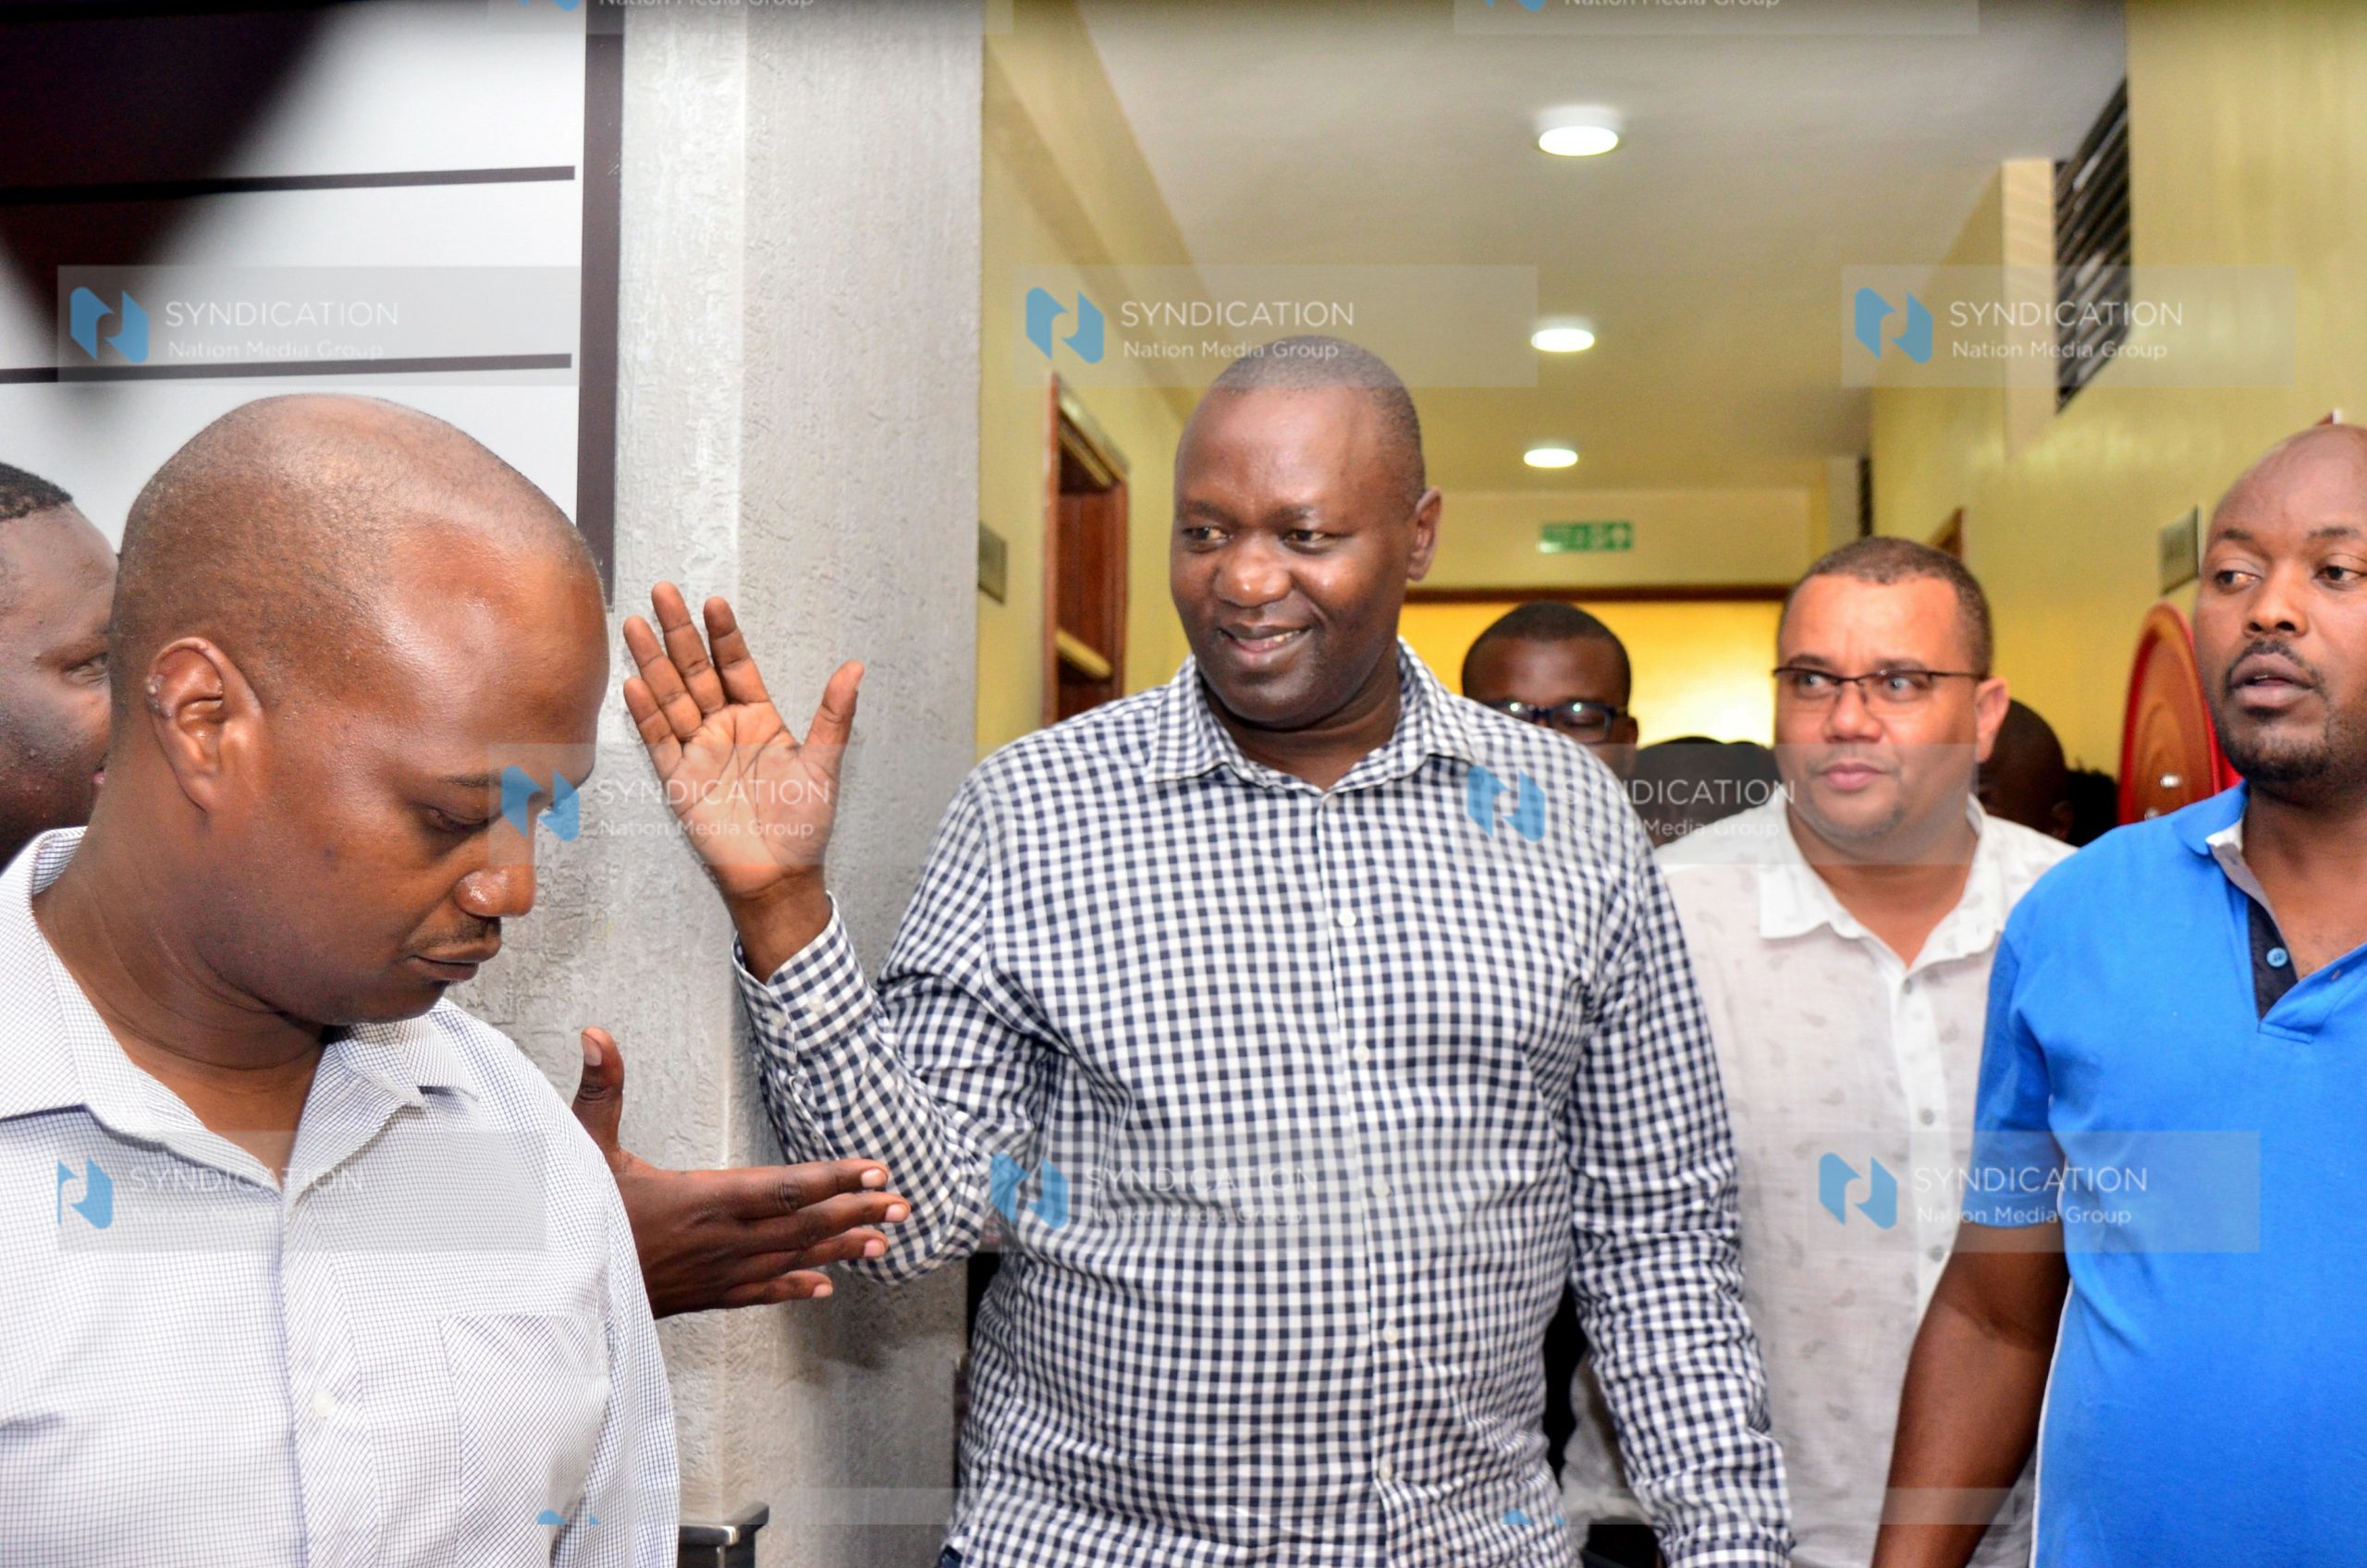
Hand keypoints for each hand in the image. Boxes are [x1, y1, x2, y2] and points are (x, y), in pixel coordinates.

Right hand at [571, 1027, 910, 1316]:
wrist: (553, 1296)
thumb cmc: (571, 1220)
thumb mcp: (583, 1149)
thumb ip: (601, 1090)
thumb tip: (597, 1034)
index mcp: (701, 1198)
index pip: (784, 1188)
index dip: (833, 1178)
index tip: (875, 1168)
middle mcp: (720, 1238)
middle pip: (802, 1224)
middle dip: (856, 1210)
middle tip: (904, 1203)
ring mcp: (715, 1272)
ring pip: (791, 1259)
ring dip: (840, 1248)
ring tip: (885, 1239)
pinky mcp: (702, 1296)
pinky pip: (759, 1292)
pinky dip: (794, 1288)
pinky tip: (825, 1288)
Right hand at [622, 583, 859, 930]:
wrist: (778, 875)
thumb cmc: (805, 824)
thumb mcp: (824, 764)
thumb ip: (834, 716)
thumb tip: (856, 667)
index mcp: (759, 718)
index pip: (736, 665)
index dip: (724, 635)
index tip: (714, 602)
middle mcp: (724, 728)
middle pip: (696, 671)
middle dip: (679, 633)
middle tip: (663, 591)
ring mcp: (698, 751)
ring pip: (671, 698)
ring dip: (653, 662)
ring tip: (636, 624)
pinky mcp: (678, 779)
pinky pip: (658, 740)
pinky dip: (646, 713)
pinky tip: (634, 682)